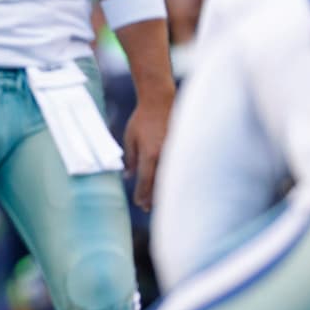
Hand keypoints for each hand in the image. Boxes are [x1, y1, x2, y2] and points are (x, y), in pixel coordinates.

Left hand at [123, 94, 172, 210]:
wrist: (159, 101)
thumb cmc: (141, 119)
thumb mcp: (129, 139)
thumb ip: (129, 159)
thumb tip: (128, 177)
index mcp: (150, 154)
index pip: (146, 181)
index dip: (142, 195)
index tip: (138, 203)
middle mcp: (164, 155)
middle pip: (160, 183)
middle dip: (153, 197)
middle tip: (147, 208)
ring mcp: (174, 151)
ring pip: (170, 177)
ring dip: (164, 190)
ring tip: (157, 200)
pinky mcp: (182, 147)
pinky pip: (178, 167)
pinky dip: (173, 178)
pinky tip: (169, 184)